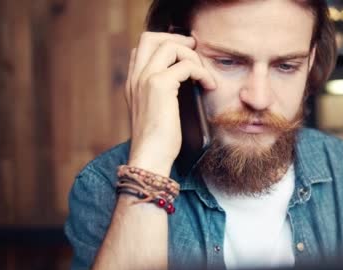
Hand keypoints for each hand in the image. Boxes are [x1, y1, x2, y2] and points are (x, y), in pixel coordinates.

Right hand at [124, 32, 216, 175]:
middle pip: (150, 37)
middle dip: (176, 39)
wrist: (150, 158)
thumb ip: (163, 97)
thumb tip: (187, 85)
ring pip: (169, 45)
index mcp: (133, 83)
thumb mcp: (157, 114)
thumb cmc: (158, 143)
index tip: (185, 55)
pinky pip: (186, 65)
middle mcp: (136, 78)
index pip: (142, 49)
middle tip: (195, 50)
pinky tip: (209, 86)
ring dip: (192, 55)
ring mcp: (145, 79)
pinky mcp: (160, 85)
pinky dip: (202, 72)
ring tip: (205, 75)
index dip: (164, 44)